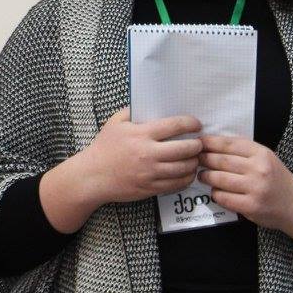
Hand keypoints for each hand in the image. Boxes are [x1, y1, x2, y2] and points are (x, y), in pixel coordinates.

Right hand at [79, 107, 203, 204]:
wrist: (93, 175)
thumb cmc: (104, 147)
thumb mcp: (115, 122)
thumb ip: (133, 111)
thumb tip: (151, 104)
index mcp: (141, 134)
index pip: (175, 126)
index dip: (191, 123)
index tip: (196, 124)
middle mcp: (148, 154)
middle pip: (185, 149)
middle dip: (197, 145)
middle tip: (199, 142)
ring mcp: (150, 173)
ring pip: (184, 168)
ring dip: (194, 162)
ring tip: (195, 158)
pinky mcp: (150, 188)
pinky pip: (176, 184)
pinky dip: (186, 178)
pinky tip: (187, 173)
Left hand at [197, 135, 292, 252]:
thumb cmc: (276, 178)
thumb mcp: (265, 157)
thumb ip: (243, 151)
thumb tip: (212, 143)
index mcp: (262, 153)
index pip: (229, 144)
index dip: (210, 142)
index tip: (198, 143)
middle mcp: (259, 169)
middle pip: (221, 161)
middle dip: (204, 159)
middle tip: (196, 159)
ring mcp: (255, 189)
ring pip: (219, 179)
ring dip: (206, 176)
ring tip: (202, 175)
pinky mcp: (250, 207)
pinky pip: (223, 197)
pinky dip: (215, 193)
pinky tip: (215, 191)